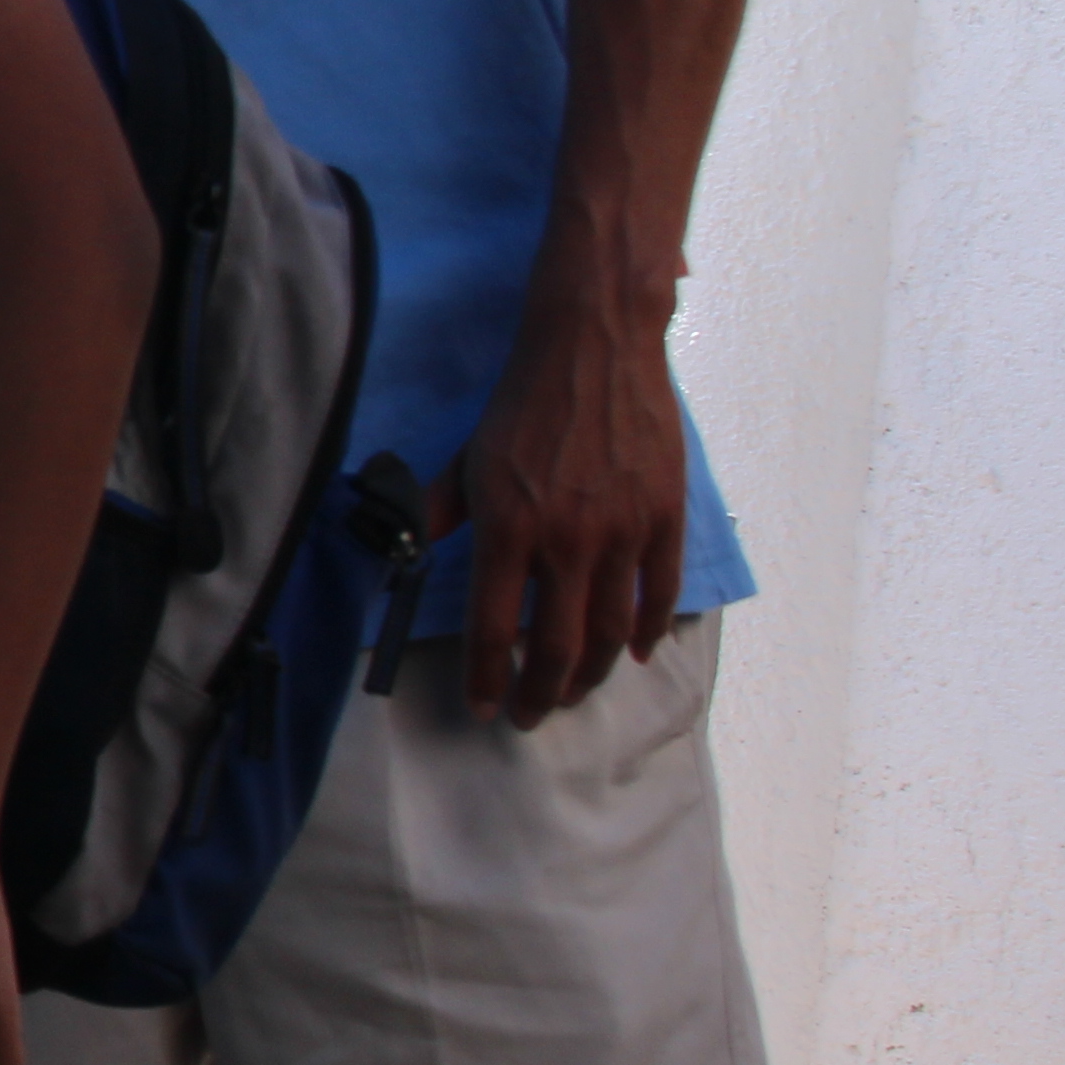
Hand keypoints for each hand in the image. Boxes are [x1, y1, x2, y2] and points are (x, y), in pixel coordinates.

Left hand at [428, 276, 687, 725]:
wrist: (595, 348)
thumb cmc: (524, 404)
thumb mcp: (468, 460)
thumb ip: (437, 514)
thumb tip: (400, 551)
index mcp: (508, 529)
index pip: (492, 628)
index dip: (488, 678)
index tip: (485, 707)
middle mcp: (566, 540)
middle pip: (556, 646)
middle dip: (541, 694)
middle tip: (531, 716)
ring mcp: (622, 531)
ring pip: (610, 631)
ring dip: (590, 674)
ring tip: (573, 691)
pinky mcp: (664, 516)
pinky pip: (659, 591)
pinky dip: (647, 630)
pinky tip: (630, 651)